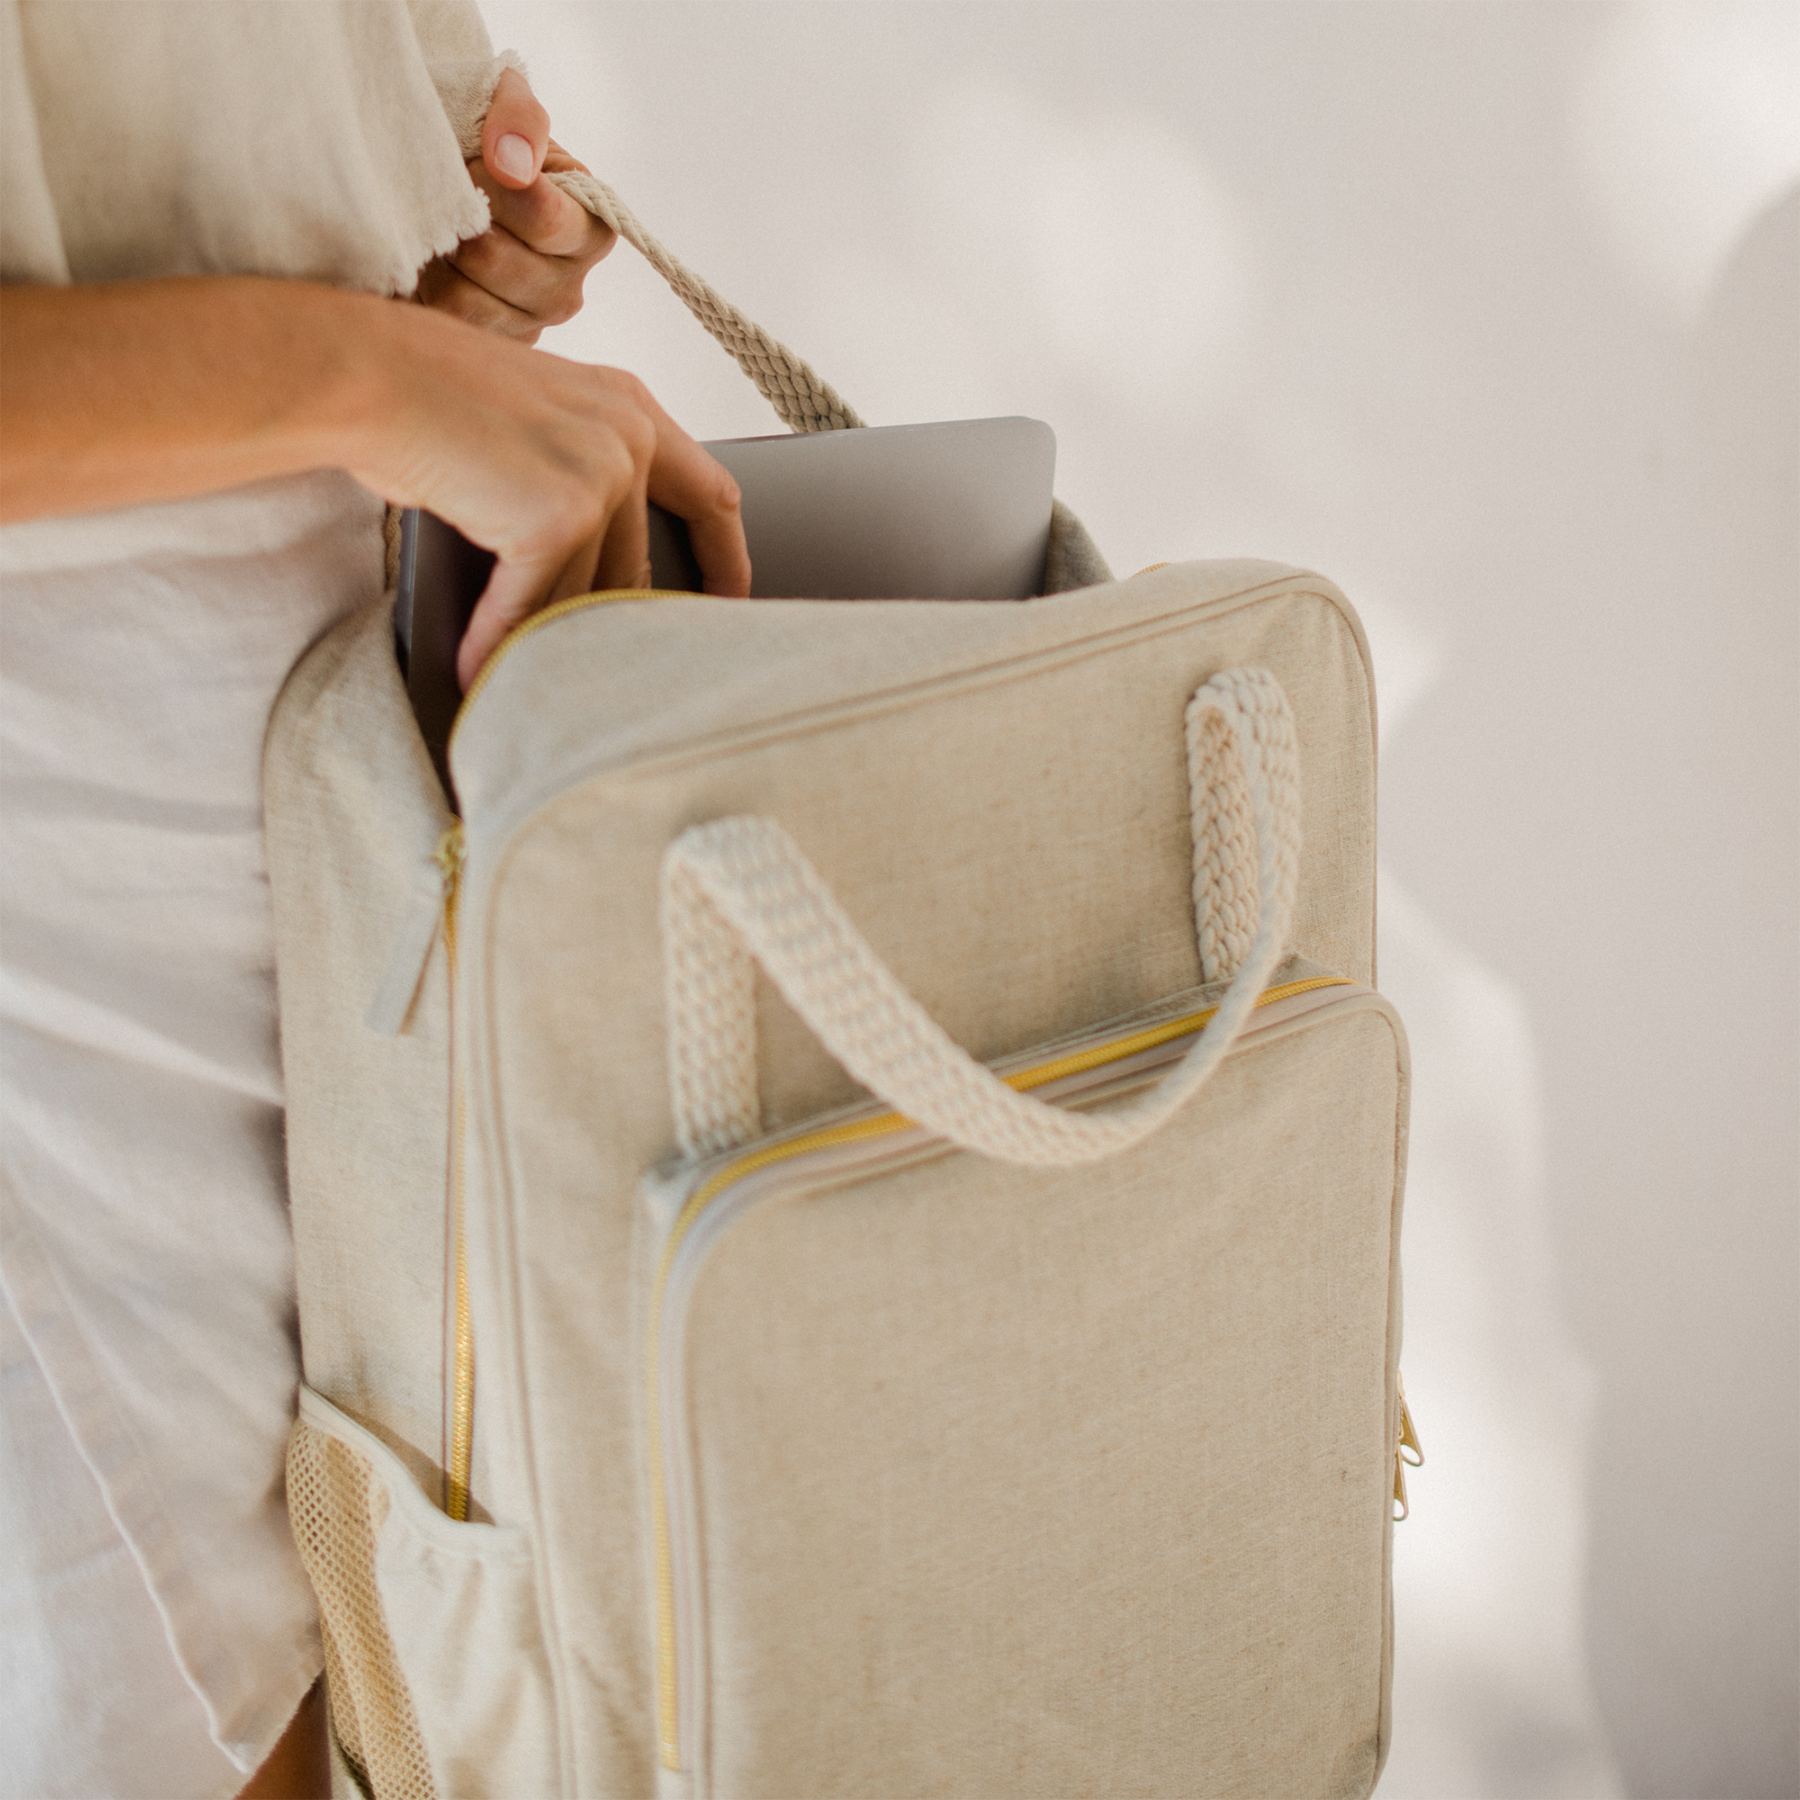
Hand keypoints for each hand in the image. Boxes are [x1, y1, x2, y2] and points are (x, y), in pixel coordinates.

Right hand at [351, 302, 749, 685]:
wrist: (364, 374)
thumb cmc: (426, 397)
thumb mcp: (535, 422)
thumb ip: (582, 474)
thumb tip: (600, 568)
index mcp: (630, 408)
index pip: (710, 495)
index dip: (724, 558)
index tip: (728, 600)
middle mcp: (627, 439)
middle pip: (635, 568)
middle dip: (606, 625)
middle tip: (592, 668)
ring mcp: (597, 478)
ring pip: (583, 595)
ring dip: (542, 639)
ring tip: (516, 671)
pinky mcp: (555, 519)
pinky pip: (532, 606)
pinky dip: (497, 642)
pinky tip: (477, 669)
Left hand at [415, 69, 616, 342]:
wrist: (449, 185)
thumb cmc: (487, 145)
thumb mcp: (507, 106)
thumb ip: (519, 117)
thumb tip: (511, 167)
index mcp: (592, 230)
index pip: (544, 218)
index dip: (491, 183)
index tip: (474, 161)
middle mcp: (569, 290)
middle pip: (493, 258)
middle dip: (457, 218)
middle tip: (450, 193)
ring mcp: (531, 325)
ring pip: (463, 296)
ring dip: (437, 253)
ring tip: (441, 227)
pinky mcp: (492, 346)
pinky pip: (444, 322)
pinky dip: (425, 286)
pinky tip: (433, 260)